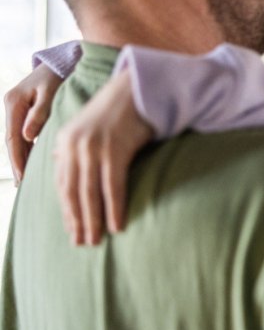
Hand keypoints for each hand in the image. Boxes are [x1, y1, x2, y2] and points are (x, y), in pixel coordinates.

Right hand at [4, 63, 63, 183]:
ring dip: (22, 158)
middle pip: (12, 140)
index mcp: (14, 101)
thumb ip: (40, 112)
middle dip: (17, 162)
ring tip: (26, 180)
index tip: (22, 176)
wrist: (62, 60)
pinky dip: (28, 148)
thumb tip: (28, 136)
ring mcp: (16, 109)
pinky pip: (25, 134)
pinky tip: (33, 163)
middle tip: (22, 184)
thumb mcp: (51, 90)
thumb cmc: (59, 73)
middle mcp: (11, 106)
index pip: (13, 136)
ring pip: (18, 139)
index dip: (17, 158)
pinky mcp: (25, 112)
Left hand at [54, 70, 153, 245]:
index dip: (67, 210)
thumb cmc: (117, 110)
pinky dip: (113, 208)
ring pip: (90, 193)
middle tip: (83, 243)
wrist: (138, 87)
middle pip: (73, 192)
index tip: (73, 229)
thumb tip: (59, 165)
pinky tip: (116, 224)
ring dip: (93, 220)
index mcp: (64, 142)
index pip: (62, 184)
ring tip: (96, 240)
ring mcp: (94, 148)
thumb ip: (72, 147)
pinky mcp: (115, 149)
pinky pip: (113, 186)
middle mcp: (74, 146)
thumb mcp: (87, 127)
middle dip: (77, 220)